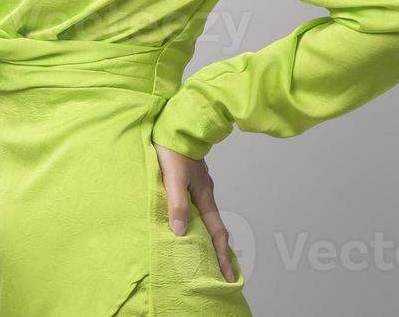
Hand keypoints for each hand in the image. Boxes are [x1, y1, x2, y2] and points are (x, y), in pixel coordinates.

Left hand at [155, 142, 234, 280]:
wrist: (175, 123)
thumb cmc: (173, 149)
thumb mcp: (172, 178)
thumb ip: (176, 204)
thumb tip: (181, 233)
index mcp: (203, 196)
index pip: (216, 232)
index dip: (222, 255)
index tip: (226, 275)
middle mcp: (204, 193)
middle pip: (214, 227)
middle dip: (218, 250)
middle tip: (219, 271)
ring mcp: (197, 185)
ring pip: (204, 215)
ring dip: (206, 234)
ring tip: (203, 252)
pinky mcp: (188, 178)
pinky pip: (195, 204)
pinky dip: (195, 218)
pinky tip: (187, 221)